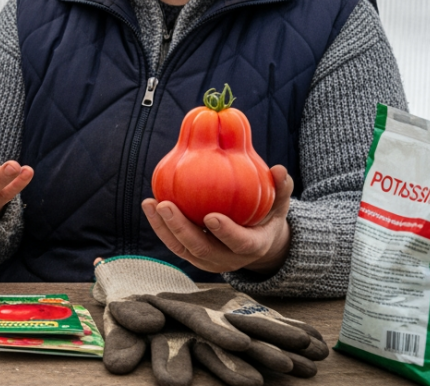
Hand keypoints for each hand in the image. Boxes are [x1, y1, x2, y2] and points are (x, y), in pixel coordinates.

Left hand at [142, 165, 293, 274]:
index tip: (211, 216)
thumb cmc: (267, 218)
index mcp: (252, 247)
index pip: (239, 242)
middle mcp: (228, 258)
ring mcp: (208, 260)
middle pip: (201, 248)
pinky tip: (149, 204)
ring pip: (182, 249)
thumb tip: (279, 169)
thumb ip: (280, 189)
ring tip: (150, 203)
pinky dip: (160, 227)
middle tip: (165, 205)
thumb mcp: (278, 205)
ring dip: (163, 228)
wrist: (256, 243)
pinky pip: (174, 243)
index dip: (226, 232)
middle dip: (182, 229)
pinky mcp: (193, 256)